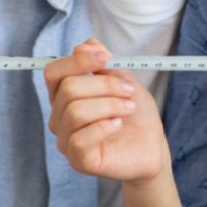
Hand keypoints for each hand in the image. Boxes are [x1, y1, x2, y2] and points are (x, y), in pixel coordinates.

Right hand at [43, 39, 168, 184]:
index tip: (105, 57)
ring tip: (130, 107)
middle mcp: (59, 117)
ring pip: (75, 111)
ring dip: (110, 104)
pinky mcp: (78, 160)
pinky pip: (80, 138)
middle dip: (105, 85)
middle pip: (68, 89)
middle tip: (129, 90)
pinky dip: (105, 126)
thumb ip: (103, 62)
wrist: (152, 146)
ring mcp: (66, 140)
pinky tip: (119, 125)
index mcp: (65, 95)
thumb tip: (83, 46)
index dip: (77, 61)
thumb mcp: (123, 79)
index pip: (54, 72)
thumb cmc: (135, 113)